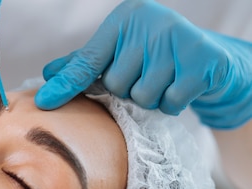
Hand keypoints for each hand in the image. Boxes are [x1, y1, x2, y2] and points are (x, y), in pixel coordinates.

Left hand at [35, 0, 251, 128]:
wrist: (211, 59)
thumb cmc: (155, 57)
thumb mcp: (119, 53)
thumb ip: (84, 64)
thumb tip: (48, 74)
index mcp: (125, 19)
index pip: (88, 60)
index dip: (67, 84)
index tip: (44, 102)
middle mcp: (150, 22)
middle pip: (116, 84)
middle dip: (129, 91)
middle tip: (147, 76)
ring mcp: (177, 39)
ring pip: (143, 96)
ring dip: (152, 99)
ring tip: (166, 81)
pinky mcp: (202, 60)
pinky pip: (170, 102)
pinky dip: (174, 104)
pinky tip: (183, 87)